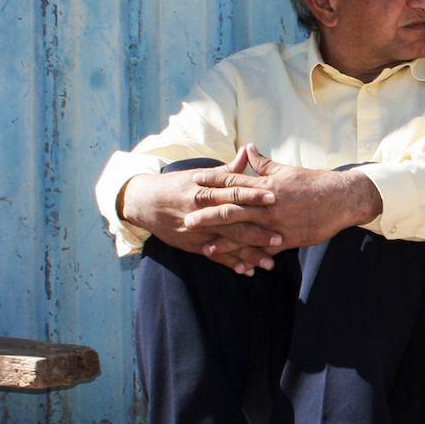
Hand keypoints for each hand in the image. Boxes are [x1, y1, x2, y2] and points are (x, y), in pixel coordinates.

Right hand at [117, 148, 284, 273]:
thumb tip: (247, 152)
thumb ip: (226, 170)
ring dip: (248, 254)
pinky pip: (214, 256)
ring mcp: (198, 231)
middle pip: (232, 222)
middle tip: (280, 239)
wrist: (144, 202)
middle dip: (256, 232)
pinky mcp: (193, 245)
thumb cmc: (176, 186)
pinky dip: (230, 263)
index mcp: (206, 192)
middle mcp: (202, 212)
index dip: (253, 195)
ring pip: (226, 243)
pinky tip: (246, 271)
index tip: (274, 198)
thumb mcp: (199, 175)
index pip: (233, 192)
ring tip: (269, 263)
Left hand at [180, 145, 382, 251]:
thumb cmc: (314, 182)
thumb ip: (265, 163)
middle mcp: (268, 203)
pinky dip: (249, 256)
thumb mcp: (287, 169)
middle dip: (208, 213)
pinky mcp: (287, 238)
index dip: (213, 181)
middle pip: (232, 208)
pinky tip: (236, 264)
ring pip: (244, 231)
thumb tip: (248, 149)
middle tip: (186, 218)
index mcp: (266, 184)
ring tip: (202, 244)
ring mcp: (276, 222)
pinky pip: (264, 250)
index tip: (194, 182)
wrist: (341, 199)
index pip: (234, 181)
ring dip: (222, 238)